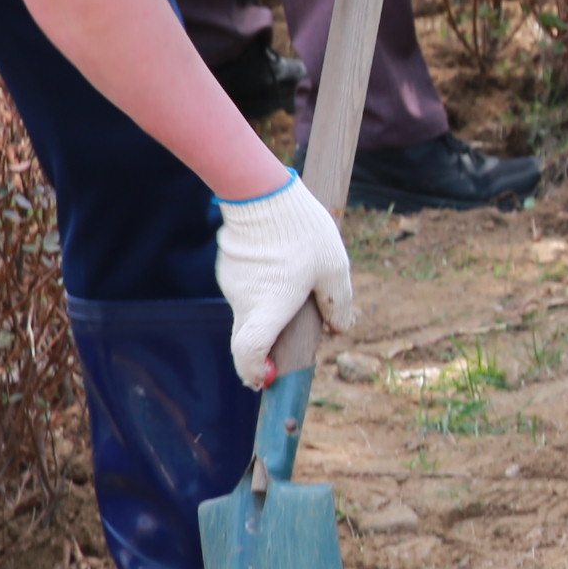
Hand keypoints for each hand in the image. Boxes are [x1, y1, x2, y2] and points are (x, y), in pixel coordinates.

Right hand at [213, 171, 354, 385]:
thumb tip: (340, 329)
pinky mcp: (227, 266)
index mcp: (269, 307)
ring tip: (296, 271)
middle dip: (271, 341)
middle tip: (297, 324)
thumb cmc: (302, 231)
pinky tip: (280, 257)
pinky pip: (247, 285)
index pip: (248, 353)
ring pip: (251, 307)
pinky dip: (263, 283)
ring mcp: (232, 283)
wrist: (262, 191)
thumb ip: (338, 303)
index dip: (254, 371)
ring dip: (271, 303)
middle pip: (251, 334)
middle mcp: (244, 300)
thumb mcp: (334, 268)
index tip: (267, 377)